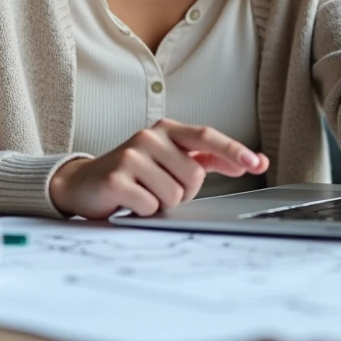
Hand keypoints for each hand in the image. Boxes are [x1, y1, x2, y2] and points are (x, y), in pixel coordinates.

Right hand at [48, 118, 269, 218]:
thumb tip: (251, 160)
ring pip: (174, 195)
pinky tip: (130, 201)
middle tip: (159, 187)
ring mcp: (131, 155)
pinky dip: (145, 211)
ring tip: (143, 193)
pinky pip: (151, 206)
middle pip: (193, 176)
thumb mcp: (169, 158)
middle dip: (182, 192)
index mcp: (166, 129)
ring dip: (162, 203)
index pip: (206, 137)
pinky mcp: (117, 178)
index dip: (233, 150)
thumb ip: (206, 158)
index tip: (256, 163)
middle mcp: (149, 136)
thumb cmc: (134, 173)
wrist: (84, 183)